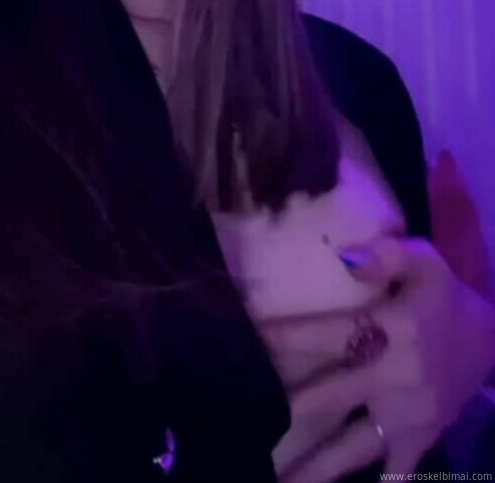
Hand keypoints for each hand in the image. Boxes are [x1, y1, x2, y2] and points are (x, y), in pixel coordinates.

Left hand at [262, 237, 494, 481]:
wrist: (491, 343)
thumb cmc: (445, 297)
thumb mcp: (425, 261)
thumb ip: (386, 253)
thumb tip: (343, 257)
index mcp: (393, 329)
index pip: (328, 332)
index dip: (285, 337)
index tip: (246, 339)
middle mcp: (396, 377)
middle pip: (330, 395)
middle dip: (287, 406)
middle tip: (243, 416)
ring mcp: (407, 418)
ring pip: (353, 447)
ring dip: (315, 468)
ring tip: (276, 482)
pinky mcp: (419, 442)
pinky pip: (392, 472)